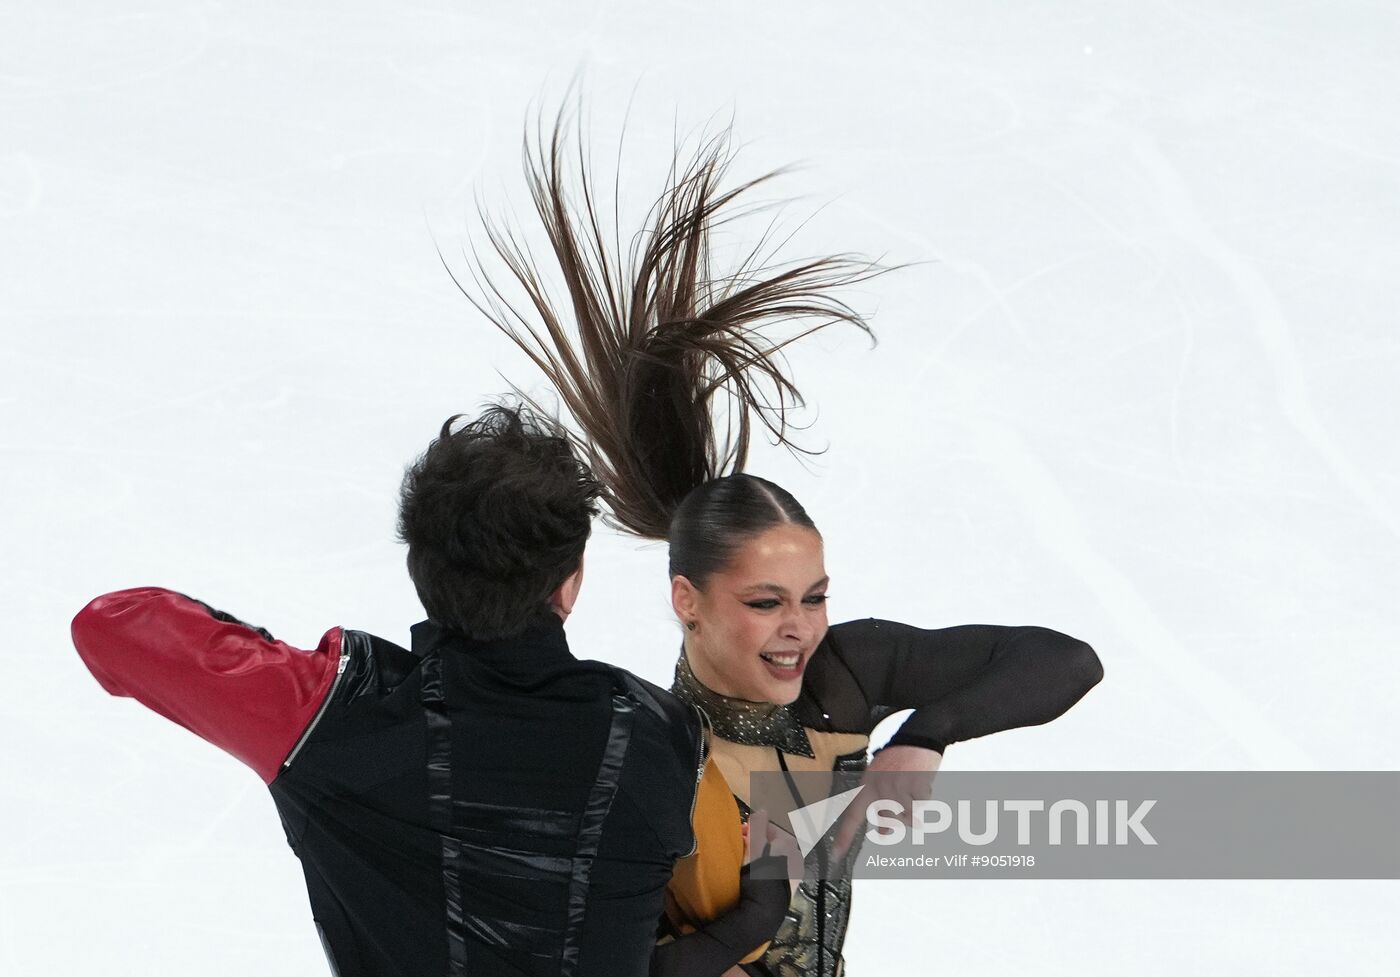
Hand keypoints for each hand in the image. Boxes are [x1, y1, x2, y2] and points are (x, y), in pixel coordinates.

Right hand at [743, 810, 803, 898]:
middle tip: (743, 846)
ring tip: (748, 860)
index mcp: (788, 842)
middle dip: (757, 842)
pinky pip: (776, 871)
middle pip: (772, 843)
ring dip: (762, 855)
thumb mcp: (755, 844)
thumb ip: (758, 824)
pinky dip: (767, 868)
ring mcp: (794, 872)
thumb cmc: (760, 870)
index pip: (768, 828)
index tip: (741, 832)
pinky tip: (758, 873)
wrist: (765, 905)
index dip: (753, 828)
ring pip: (774, 857)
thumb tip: (762, 810)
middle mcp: (795, 855)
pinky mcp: (790, 887)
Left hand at [830, 744, 941, 860]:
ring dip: (914, 806)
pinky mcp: (915, 785)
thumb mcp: (881, 777)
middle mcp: (879, 787)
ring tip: (913, 787)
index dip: (844, 836)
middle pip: (889, 820)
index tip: (836, 855)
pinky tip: (922, 782)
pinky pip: (922, 806)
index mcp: (866, 785)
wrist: (918, 737)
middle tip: (902, 802)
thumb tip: (885, 831)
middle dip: (898, 819)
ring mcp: (897, 786)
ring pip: (908, 816)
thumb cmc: (899, 759)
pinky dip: (925, 798)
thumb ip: (879, 804)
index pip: (852, 815)